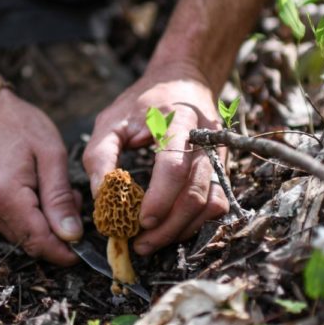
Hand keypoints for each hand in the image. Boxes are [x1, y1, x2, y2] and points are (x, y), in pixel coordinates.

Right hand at [0, 89, 80, 265]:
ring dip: (44, 224)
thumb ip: (60, 198)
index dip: (64, 252)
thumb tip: (71, 236)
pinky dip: (30, 216)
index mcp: (4, 195)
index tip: (85, 248)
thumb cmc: (17, 123)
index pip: (38, 242)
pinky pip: (9, 223)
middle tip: (74, 200)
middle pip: (29, 242)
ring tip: (57, 190)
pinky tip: (39, 190)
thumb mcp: (50, 155)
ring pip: (20, 235)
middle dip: (57, 233)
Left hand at [83, 63, 228, 254]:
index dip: (158, 199)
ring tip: (152, 241)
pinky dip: (197, 223)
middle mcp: (206, 141)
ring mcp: (219, 156)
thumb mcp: (112, 120)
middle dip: (167, 225)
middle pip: (194, 193)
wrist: (183, 81)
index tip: (138, 220)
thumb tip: (101, 195)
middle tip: (140, 244)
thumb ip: (100, 155)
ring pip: (209, 205)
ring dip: (181, 229)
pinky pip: (218, 204)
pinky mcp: (222, 168)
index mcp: (179, 123)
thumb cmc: (143, 102)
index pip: (174, 167)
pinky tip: (173, 229)